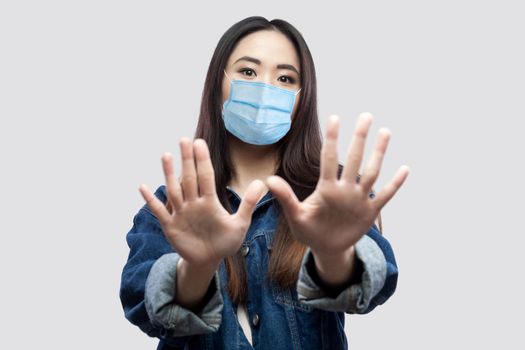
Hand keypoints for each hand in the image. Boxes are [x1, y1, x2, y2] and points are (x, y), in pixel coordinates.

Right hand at [139, 138, 267, 267]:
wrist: (209, 260)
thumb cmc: (225, 241)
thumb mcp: (240, 223)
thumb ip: (249, 203)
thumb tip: (262, 183)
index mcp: (210, 202)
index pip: (206, 177)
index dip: (203, 161)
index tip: (200, 142)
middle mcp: (194, 204)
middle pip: (190, 178)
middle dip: (187, 160)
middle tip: (184, 139)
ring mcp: (181, 214)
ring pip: (174, 191)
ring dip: (168, 174)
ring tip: (166, 155)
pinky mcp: (170, 226)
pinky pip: (159, 212)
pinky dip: (151, 201)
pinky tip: (143, 186)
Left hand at [265, 112, 408, 259]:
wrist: (326, 248)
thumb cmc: (309, 231)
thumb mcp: (295, 216)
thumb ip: (285, 198)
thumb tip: (268, 180)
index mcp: (326, 188)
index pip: (329, 159)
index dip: (332, 139)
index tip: (335, 118)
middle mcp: (344, 189)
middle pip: (354, 159)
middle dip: (359, 138)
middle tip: (366, 115)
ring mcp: (358, 199)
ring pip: (371, 172)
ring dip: (378, 153)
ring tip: (385, 132)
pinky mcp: (370, 213)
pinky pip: (385, 196)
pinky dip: (395, 184)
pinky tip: (404, 169)